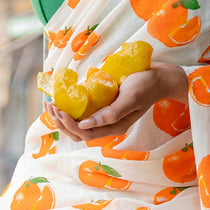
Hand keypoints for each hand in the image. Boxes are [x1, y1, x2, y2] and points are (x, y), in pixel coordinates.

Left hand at [45, 63, 188, 143]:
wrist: (160, 77)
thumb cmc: (146, 86)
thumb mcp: (130, 98)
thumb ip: (111, 113)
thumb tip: (85, 125)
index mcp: (114, 127)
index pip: (84, 133)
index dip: (68, 124)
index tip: (58, 108)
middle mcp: (108, 124)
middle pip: (78, 132)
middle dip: (61, 121)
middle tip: (50, 105)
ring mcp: (106, 116)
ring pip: (78, 124)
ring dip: (63, 116)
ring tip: (51, 103)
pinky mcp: (105, 105)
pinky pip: (84, 112)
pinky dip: (71, 108)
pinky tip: (63, 98)